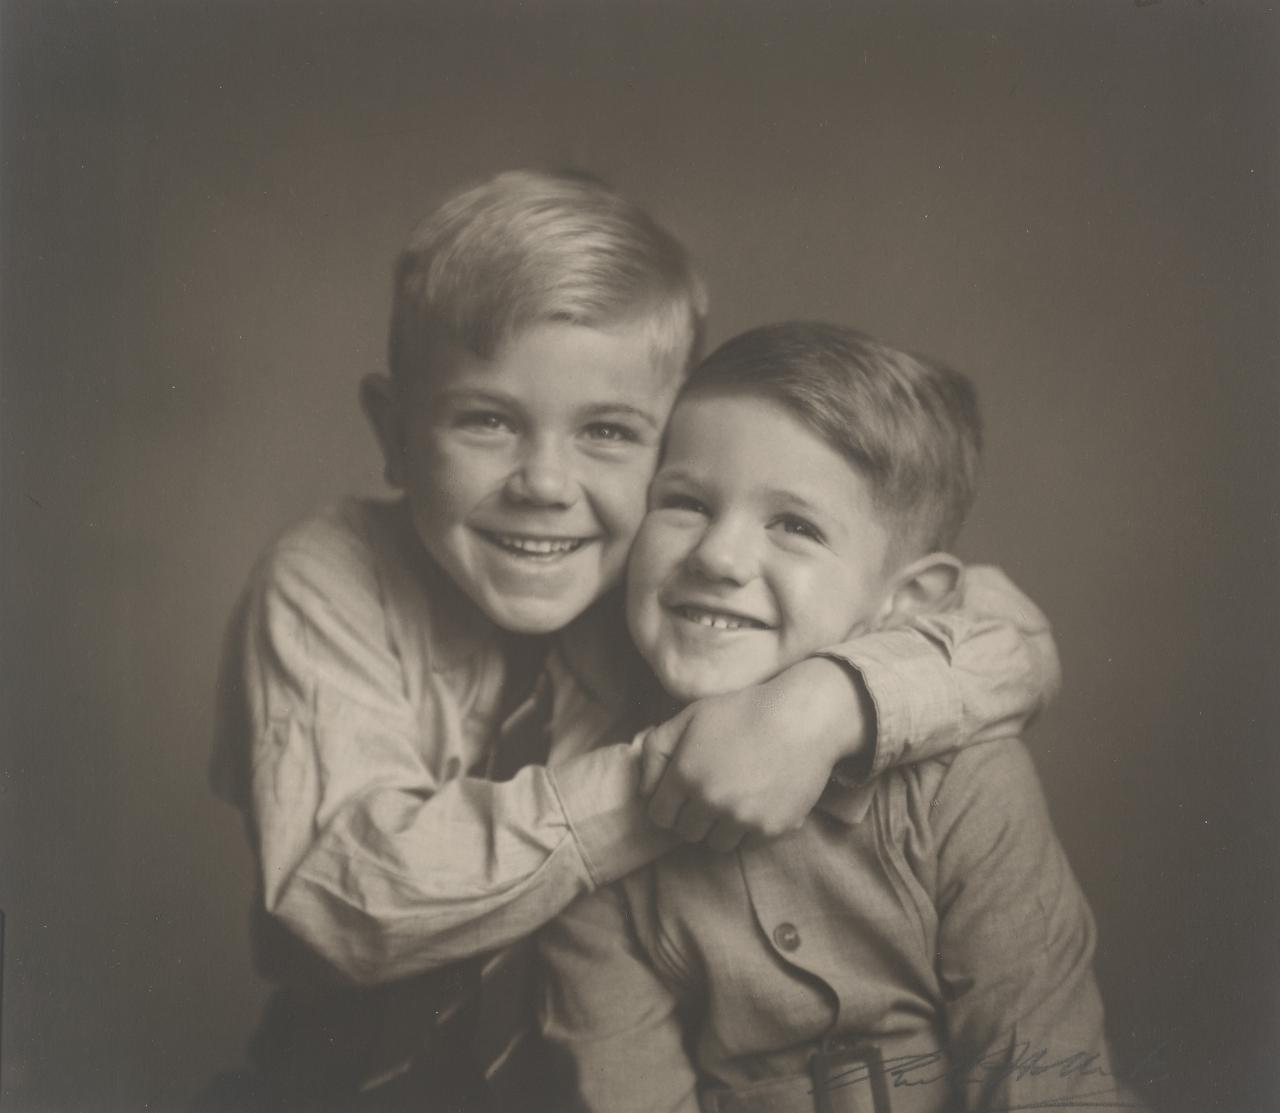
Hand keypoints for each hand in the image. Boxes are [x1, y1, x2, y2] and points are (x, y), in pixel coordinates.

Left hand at [639, 657, 870, 851]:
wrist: (802, 718)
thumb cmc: (743, 711)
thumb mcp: (690, 717)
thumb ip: (656, 749)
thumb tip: (644, 789)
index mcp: (684, 776)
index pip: (659, 816)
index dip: (668, 805)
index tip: (682, 795)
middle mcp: (709, 802)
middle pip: (687, 833)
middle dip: (693, 817)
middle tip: (711, 794)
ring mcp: (741, 819)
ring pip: (717, 844)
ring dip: (720, 827)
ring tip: (734, 798)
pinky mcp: (770, 829)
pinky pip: (748, 843)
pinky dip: (749, 828)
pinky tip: (757, 800)